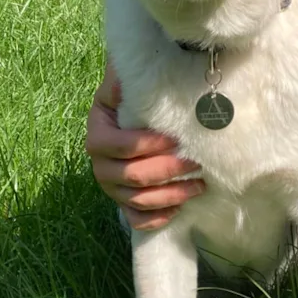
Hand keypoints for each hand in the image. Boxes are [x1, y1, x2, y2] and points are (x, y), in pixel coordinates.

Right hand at [85, 60, 204, 230]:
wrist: (141, 105)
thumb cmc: (139, 91)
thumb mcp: (130, 78)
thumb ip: (130, 79)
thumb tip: (137, 78)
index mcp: (99, 131)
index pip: (118, 146)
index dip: (146, 146)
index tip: (175, 140)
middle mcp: (100, 163)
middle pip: (129, 176)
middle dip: (166, 171)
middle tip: (196, 163)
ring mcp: (112, 186)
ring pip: (136, 200)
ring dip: (169, 195)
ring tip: (198, 185)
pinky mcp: (125, 200)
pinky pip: (135, 219)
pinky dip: (155, 218)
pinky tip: (177, 211)